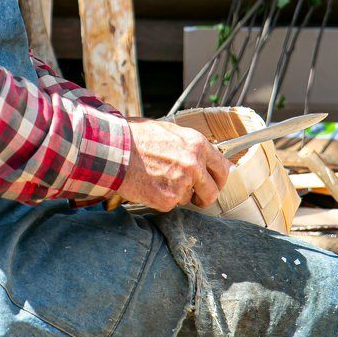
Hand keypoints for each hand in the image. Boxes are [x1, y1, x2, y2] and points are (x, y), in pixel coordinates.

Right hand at [115, 119, 231, 212]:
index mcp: (197, 145)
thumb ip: (189, 146)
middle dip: (204, 196)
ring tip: (158, 180)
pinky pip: (171, 205)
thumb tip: (201, 157)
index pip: (223, 168)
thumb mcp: (169, 131)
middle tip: (195, 197)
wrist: (114, 148)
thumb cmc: (137, 137)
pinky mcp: (168, 200)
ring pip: (188, 199)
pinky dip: (161, 199)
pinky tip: (149, 186)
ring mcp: (182, 184)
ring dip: (177, 194)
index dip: (218, 179)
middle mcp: (194, 165)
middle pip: (212, 192)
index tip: (212, 183)